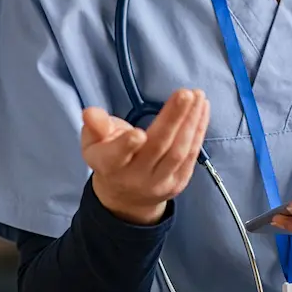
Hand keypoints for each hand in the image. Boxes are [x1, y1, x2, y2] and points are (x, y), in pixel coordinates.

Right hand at [81, 88, 209, 225]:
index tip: (139, 133)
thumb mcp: (94, 143)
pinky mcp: (179, 182)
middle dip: (173, 119)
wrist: (126, 197)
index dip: (126, 146)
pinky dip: (199, 130)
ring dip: (191, 121)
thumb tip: (89, 112)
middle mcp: (135, 178)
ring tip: (197, 96)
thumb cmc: (110, 158)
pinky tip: (202, 109)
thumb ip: (95, 126)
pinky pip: (191, 154)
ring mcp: (159, 182)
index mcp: (109, 166)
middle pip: (157, 147)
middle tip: (185, 94)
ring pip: (178, 151)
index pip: (116, 157)